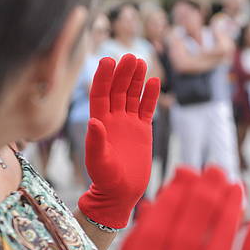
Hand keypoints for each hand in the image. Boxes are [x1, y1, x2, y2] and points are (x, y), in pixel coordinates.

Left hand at [78, 54, 160, 228]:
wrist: (121, 193)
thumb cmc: (105, 180)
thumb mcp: (98, 162)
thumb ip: (95, 142)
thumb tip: (94, 121)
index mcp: (99, 122)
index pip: (100, 94)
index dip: (104, 77)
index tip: (108, 60)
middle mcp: (112, 119)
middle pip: (117, 90)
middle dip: (122, 73)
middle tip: (130, 56)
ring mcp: (128, 123)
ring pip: (132, 95)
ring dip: (136, 79)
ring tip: (141, 61)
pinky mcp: (142, 130)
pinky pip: (146, 109)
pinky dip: (150, 96)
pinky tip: (155, 82)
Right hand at [104, 166, 249, 249]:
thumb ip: (137, 243)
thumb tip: (159, 199)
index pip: (161, 222)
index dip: (176, 193)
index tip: (187, 172)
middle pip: (192, 225)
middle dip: (205, 191)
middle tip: (215, 169)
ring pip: (220, 242)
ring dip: (230, 209)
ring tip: (235, 185)